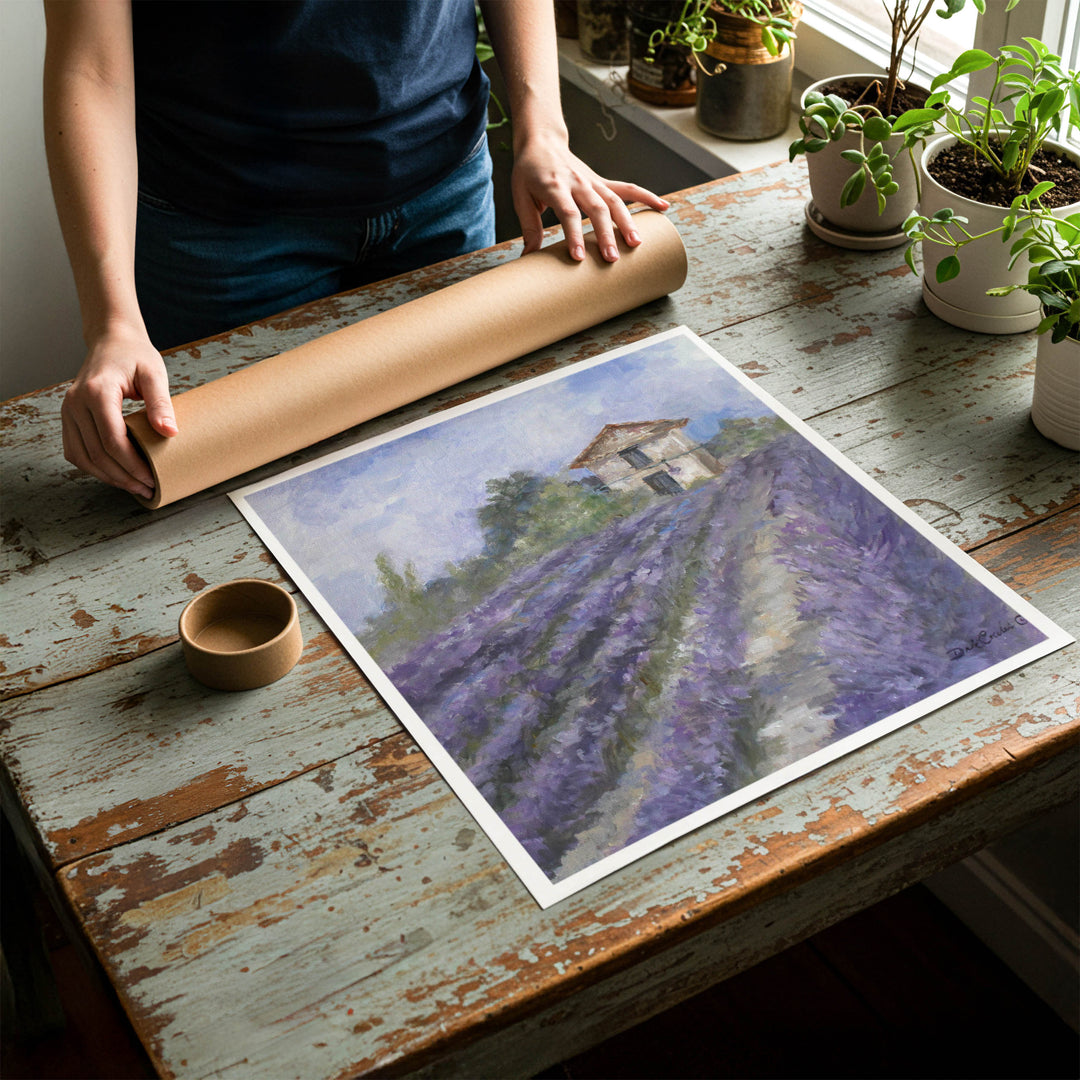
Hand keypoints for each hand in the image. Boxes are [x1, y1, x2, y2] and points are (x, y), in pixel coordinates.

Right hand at [61, 327, 176, 499]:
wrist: (112, 340)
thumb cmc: (135, 355)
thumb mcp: (154, 374)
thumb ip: (160, 403)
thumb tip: (170, 433)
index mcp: (97, 392)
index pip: (112, 440)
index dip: (133, 465)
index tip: (153, 479)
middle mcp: (76, 403)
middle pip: (97, 454)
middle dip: (123, 477)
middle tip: (148, 489)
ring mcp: (68, 410)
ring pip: (82, 457)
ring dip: (107, 477)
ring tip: (134, 487)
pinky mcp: (68, 416)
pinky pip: (75, 450)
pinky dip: (93, 467)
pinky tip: (115, 474)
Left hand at [511, 128, 669, 262]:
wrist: (542, 142)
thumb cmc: (529, 173)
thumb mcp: (521, 197)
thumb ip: (529, 228)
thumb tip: (528, 258)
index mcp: (555, 187)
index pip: (568, 213)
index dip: (574, 234)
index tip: (579, 257)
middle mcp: (578, 183)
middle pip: (596, 209)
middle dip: (605, 234)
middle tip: (612, 258)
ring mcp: (593, 181)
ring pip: (615, 200)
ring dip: (627, 221)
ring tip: (636, 244)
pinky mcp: (602, 182)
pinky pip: (627, 188)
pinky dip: (646, 196)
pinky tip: (663, 207)